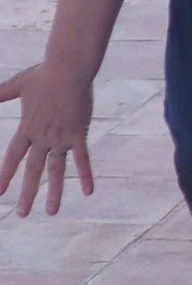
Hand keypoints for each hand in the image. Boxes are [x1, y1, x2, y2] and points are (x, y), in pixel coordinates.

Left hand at [0, 62, 95, 217]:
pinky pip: (82, 158)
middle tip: (22, 214)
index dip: (5, 176)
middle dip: (27, 194)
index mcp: (27, 128)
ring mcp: (61, 137)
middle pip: (33, 171)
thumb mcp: (17, 85)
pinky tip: (88, 192)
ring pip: (57, 170)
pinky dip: (85, 175)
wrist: (68, 69)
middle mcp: (42, 137)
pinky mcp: (79, 134)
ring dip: (54, 193)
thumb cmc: (44, 74)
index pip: (12, 158)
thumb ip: (0, 93)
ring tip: (51, 212)